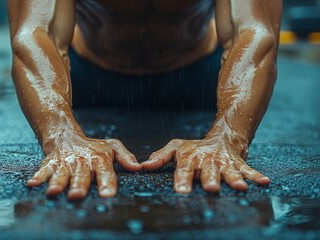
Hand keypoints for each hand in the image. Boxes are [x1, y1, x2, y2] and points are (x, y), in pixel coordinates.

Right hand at [27, 135, 140, 198]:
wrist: (66, 135)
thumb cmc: (92, 146)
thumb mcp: (112, 147)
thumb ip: (125, 157)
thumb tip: (138, 167)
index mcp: (100, 160)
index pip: (105, 173)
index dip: (106, 184)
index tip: (107, 195)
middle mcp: (82, 163)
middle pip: (81, 176)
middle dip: (79, 185)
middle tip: (77, 195)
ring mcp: (65, 163)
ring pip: (62, 174)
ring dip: (58, 183)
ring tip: (54, 192)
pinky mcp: (51, 164)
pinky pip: (44, 170)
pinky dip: (39, 177)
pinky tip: (33, 185)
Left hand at [141, 137, 269, 192]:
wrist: (221, 138)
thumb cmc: (195, 148)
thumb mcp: (176, 148)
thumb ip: (161, 157)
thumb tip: (144, 166)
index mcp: (190, 158)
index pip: (184, 170)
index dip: (183, 180)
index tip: (182, 191)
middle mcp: (207, 160)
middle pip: (208, 171)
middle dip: (210, 179)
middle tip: (210, 188)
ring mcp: (224, 162)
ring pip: (229, 171)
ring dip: (234, 178)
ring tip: (240, 187)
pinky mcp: (238, 163)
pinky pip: (248, 169)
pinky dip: (255, 175)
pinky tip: (264, 182)